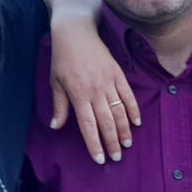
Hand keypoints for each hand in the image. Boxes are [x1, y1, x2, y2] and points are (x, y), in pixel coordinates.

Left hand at [47, 19, 138, 163]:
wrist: (76, 33)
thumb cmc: (62, 58)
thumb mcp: (56, 82)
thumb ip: (59, 106)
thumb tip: (56, 127)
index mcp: (78, 94)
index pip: (88, 125)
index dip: (95, 143)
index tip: (100, 159)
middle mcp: (95, 91)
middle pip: (106, 122)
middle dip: (112, 142)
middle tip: (117, 157)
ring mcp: (108, 82)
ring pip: (119, 111)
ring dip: (124, 130)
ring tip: (127, 144)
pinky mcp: (118, 74)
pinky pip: (128, 95)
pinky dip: (133, 110)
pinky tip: (136, 122)